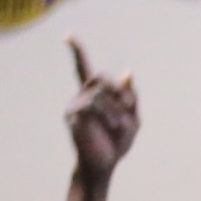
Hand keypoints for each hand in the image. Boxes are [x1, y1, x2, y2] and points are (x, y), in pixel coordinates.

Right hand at [63, 38, 137, 200]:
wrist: (105, 165)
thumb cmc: (116, 144)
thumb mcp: (132, 119)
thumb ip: (132, 97)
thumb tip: (128, 73)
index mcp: (94, 95)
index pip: (84, 68)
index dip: (77, 51)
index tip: (68, 35)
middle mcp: (80, 96)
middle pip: (101, 76)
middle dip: (119, 91)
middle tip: (129, 108)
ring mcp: (74, 104)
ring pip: (100, 90)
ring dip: (117, 107)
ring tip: (121, 125)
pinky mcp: (72, 115)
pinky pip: (93, 103)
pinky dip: (110, 114)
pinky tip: (115, 126)